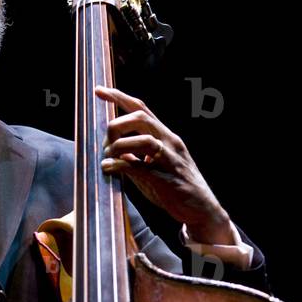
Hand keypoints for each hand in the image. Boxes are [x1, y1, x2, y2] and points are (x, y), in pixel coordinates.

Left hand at [95, 86, 234, 244]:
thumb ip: (135, 157)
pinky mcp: (168, 181)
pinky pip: (141, 168)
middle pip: (141, 118)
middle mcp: (171, 143)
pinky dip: (120, 166)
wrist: (202, 211)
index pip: (142, 109)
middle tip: (105, 144)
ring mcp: (171, 161)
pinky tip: (108, 169)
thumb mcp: (154, 167)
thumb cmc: (176, 188)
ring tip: (108, 158)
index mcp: (166, 137)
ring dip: (119, 147)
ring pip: (143, 140)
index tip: (100, 91)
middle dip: (116, 125)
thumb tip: (113, 151)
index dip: (119, 97)